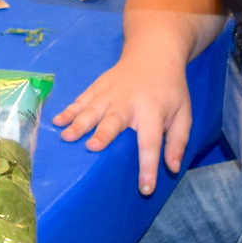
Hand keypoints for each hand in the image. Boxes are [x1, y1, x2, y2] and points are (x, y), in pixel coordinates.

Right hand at [54, 52, 192, 193]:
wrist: (154, 53)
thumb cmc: (170, 90)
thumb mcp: (184, 113)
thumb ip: (178, 140)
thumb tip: (172, 169)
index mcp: (153, 110)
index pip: (151, 141)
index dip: (148, 165)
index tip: (145, 189)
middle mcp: (129, 101)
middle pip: (115, 120)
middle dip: (103, 133)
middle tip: (92, 147)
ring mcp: (111, 92)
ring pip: (93, 109)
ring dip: (80, 122)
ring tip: (67, 136)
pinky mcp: (98, 87)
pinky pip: (82, 99)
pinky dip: (70, 110)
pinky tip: (58, 121)